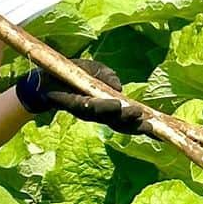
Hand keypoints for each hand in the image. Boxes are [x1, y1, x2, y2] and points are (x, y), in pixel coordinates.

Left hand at [14, 58, 148, 135]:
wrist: (40, 78)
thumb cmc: (70, 74)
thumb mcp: (92, 69)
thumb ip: (106, 75)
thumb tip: (118, 87)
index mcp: (105, 108)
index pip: (126, 121)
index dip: (142, 127)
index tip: (162, 133)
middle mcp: (96, 113)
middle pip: (119, 124)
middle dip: (135, 126)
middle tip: (152, 126)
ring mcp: (84, 111)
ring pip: (106, 117)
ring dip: (122, 117)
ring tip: (137, 114)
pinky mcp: (70, 104)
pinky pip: (87, 107)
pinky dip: (102, 107)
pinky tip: (116, 105)